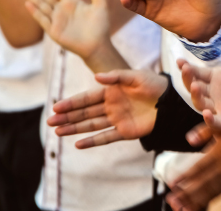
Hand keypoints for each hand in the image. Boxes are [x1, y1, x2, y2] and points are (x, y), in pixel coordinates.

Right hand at [20, 0, 110, 60]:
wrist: (98, 46)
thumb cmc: (101, 26)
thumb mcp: (101, 5)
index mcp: (71, 2)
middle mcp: (62, 9)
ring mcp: (56, 20)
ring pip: (42, 4)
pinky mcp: (53, 31)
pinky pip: (43, 19)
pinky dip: (35, 12)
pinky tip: (27, 3)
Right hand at [47, 69, 167, 148]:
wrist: (171, 101)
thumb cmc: (154, 84)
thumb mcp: (135, 76)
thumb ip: (116, 77)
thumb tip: (96, 78)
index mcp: (111, 91)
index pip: (86, 98)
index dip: (71, 103)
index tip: (56, 107)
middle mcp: (111, 106)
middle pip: (85, 113)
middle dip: (68, 117)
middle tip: (50, 121)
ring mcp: (117, 119)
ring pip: (91, 125)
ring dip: (75, 129)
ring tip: (58, 132)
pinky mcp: (126, 131)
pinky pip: (106, 137)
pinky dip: (93, 141)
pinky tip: (78, 144)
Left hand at [166, 127, 220, 210]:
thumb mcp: (219, 125)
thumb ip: (204, 131)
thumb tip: (190, 139)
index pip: (201, 166)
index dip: (187, 176)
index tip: (173, 183)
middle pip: (205, 183)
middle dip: (188, 193)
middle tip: (172, 199)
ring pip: (211, 191)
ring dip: (195, 200)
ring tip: (180, 206)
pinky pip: (219, 193)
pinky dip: (206, 200)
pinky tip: (194, 205)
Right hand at [179, 18, 220, 128]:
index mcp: (218, 77)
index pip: (197, 72)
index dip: (187, 67)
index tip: (180, 61)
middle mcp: (216, 92)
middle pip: (194, 86)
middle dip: (187, 78)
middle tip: (185, 69)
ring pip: (201, 103)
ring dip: (196, 96)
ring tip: (195, 86)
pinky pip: (216, 121)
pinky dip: (210, 119)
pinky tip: (208, 113)